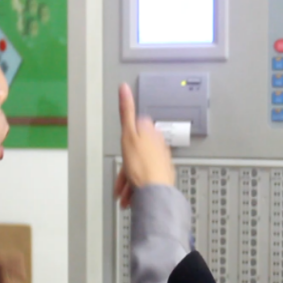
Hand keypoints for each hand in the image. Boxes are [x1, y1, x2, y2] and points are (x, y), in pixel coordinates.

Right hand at [114, 83, 174, 208]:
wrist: (154, 192)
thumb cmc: (142, 166)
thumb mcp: (128, 135)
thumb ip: (126, 111)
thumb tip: (124, 88)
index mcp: (150, 131)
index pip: (135, 127)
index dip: (126, 138)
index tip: (123, 148)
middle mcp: (158, 143)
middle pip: (136, 151)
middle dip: (126, 164)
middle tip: (121, 176)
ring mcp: (161, 160)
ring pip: (138, 166)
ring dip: (129, 178)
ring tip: (124, 191)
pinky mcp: (162, 174)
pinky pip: (145, 177)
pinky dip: (137, 185)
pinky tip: (131, 194)